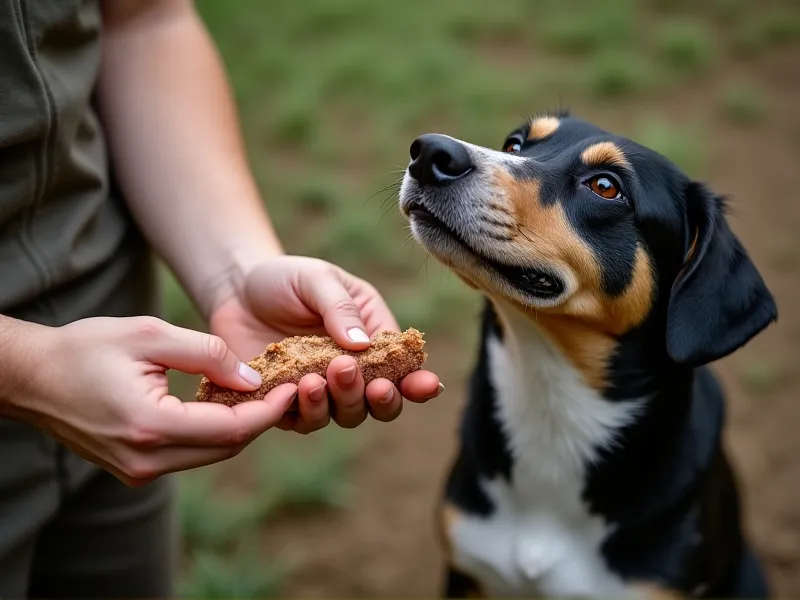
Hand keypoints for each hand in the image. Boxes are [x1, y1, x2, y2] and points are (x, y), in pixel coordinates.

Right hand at [4, 316, 296, 486]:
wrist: (32, 377)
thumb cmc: (85, 348)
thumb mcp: (149, 335)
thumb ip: (205, 354)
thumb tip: (252, 377)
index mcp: (149, 426)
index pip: (230, 429)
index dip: (269, 410)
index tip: (295, 384)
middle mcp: (145, 459)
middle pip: (227, 447)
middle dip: (261, 418)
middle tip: (287, 386)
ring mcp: (139, 470)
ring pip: (211, 453)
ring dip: (241, 426)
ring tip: (264, 392)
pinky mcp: (136, 468)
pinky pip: (191, 452)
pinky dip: (215, 431)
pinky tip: (227, 403)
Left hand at [208, 256, 442, 433]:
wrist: (235, 290)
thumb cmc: (285, 278)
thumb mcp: (317, 279)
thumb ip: (340, 308)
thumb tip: (362, 346)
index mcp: (372, 338)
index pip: (404, 367)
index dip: (418, 383)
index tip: (425, 385)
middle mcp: (354, 371)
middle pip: (380, 403)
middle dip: (375, 397)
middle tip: (348, 370)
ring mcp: (323, 391)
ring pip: (346, 416)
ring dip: (339, 403)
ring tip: (315, 379)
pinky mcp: (288, 404)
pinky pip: (304, 421)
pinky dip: (304, 411)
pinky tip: (293, 391)